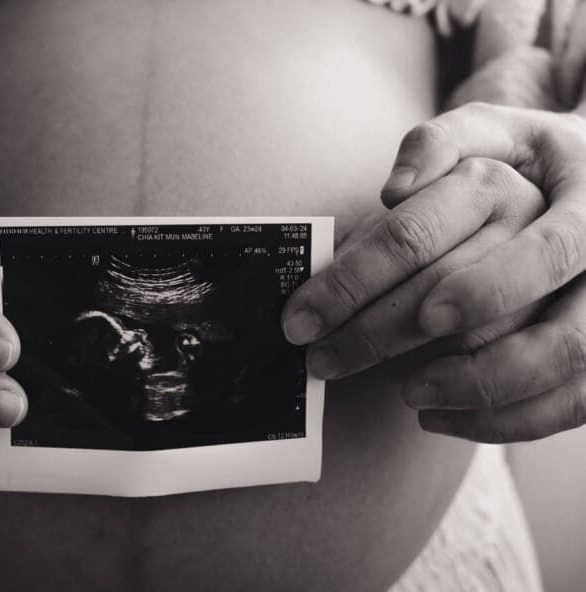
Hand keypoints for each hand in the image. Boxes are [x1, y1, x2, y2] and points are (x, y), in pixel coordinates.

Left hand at [281, 101, 585, 441]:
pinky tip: (443, 418)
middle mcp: (579, 233)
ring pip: (552, 350)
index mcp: (522, 181)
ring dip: (469, 383)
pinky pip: (575, 396)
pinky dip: (509, 418)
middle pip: (474, 295)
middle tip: (325, 359)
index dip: (363, 277)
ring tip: (404, 393)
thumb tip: (394, 190)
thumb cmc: (526, 161)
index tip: (313, 314)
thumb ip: (437, 145)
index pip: (421, 233)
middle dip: (386, 333)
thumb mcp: (487, 129)